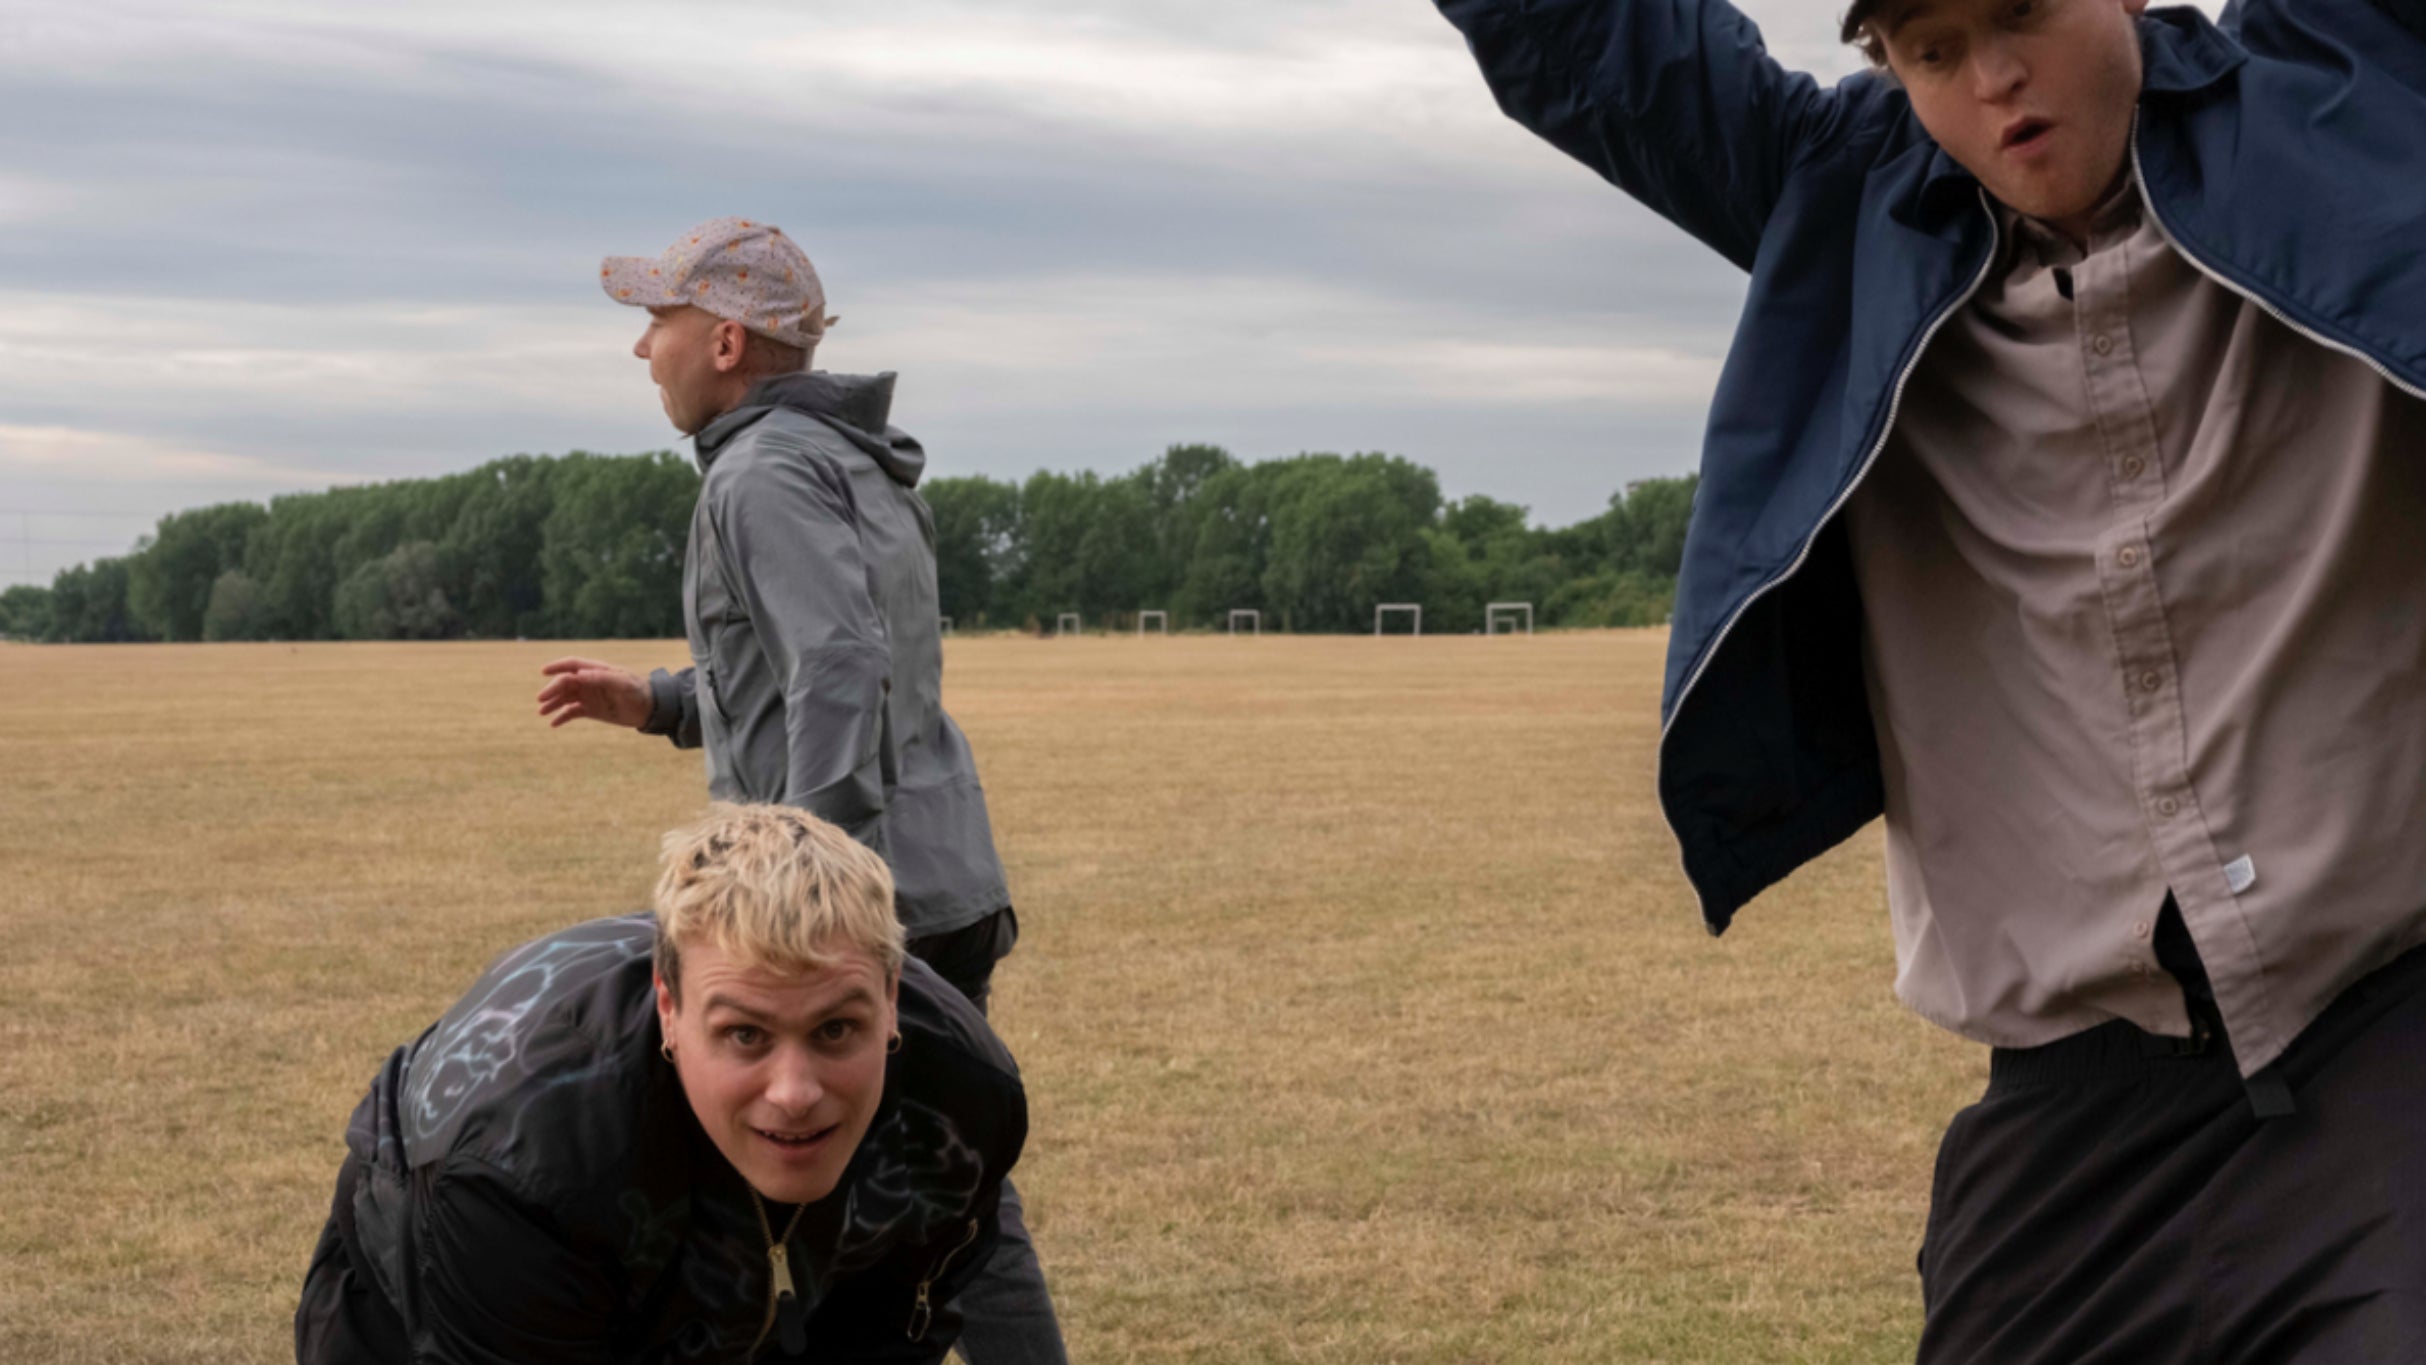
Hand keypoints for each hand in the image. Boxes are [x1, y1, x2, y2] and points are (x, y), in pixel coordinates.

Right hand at [536, 658, 652, 729]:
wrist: (650, 709)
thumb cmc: (638, 691)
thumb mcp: (623, 683)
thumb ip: (602, 678)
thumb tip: (579, 674)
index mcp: (596, 670)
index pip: (573, 664)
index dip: (557, 666)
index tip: (544, 672)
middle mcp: (589, 681)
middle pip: (565, 683)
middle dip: (552, 690)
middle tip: (541, 700)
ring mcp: (589, 696)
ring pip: (565, 698)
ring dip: (553, 704)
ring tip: (542, 712)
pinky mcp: (591, 709)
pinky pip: (572, 712)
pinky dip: (562, 717)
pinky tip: (554, 724)